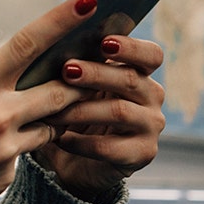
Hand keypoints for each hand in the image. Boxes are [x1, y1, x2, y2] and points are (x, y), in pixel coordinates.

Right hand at [0, 0, 99, 203]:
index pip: (25, 44)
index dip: (59, 20)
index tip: (86, 2)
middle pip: (57, 90)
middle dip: (75, 81)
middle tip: (83, 73)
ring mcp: (4, 152)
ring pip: (47, 127)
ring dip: (41, 118)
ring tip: (6, 122)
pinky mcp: (5, 178)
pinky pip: (21, 156)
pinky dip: (10, 150)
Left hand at [33, 34, 164, 200]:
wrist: (73, 161)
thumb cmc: (71, 112)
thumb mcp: (73, 86)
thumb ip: (74, 66)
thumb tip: (53, 46)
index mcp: (139, 72)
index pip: (150, 54)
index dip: (131, 47)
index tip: (104, 42)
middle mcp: (152, 96)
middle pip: (131, 78)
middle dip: (96, 73)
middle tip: (67, 70)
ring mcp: (151, 126)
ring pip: (119, 111)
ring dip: (81, 109)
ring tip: (52, 111)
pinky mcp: (142, 154)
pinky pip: (109, 146)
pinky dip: (80, 142)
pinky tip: (59, 139)